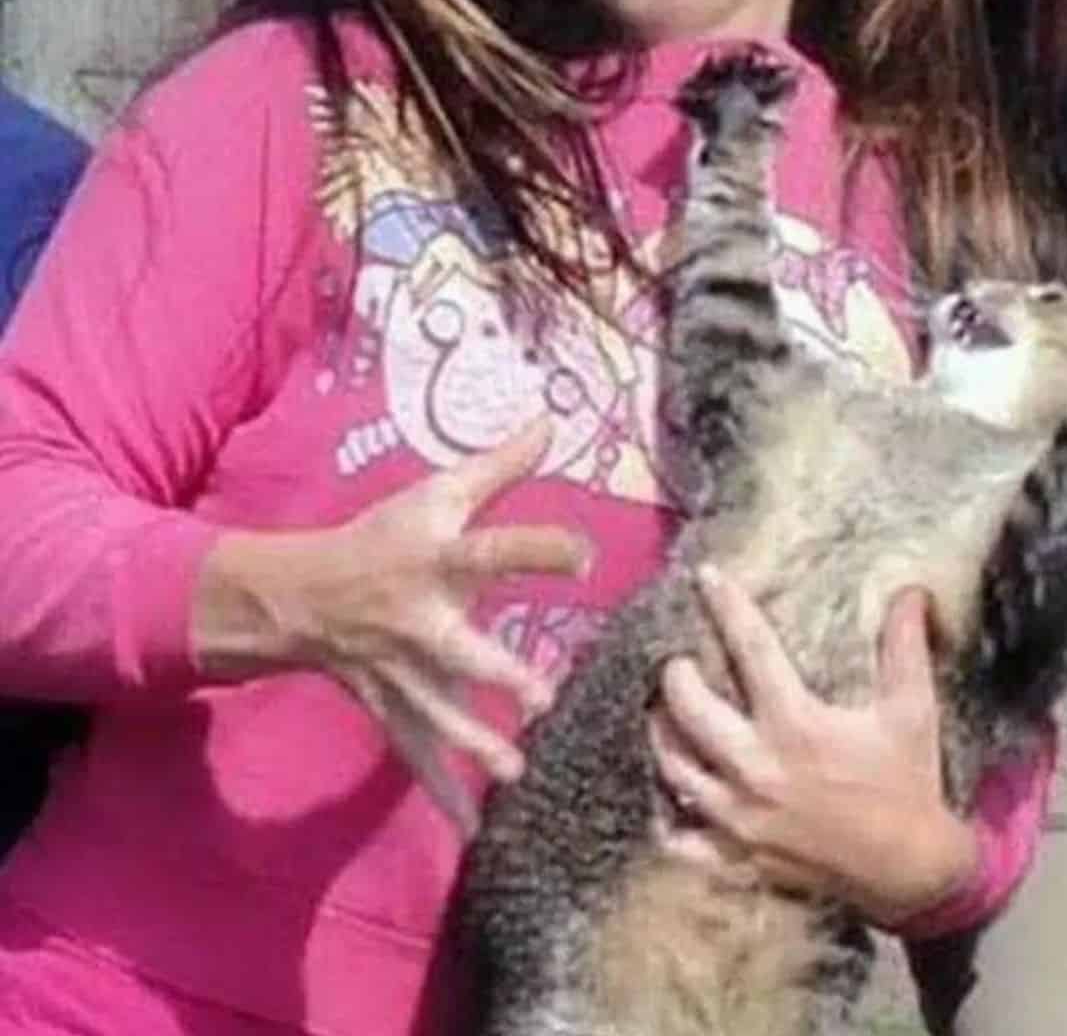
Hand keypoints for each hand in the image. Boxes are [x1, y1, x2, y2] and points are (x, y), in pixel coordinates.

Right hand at [195, 416, 590, 832]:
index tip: (585, 555)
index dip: (536, 551)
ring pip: (436, 712)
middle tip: (540, 696)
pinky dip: (442, 795)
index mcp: (435, 560)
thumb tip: (554, 417)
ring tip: (513, 772)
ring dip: (471, 743)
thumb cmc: (381, 537)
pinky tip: (474, 830)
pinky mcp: (392, 708)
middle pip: (456, 648)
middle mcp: (418, 620)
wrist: (300, 594)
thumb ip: (499, 464)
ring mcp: (401, 672)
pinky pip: (416, 755)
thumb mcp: (434, 493)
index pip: (490, 550)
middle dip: (492, 673)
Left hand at [649, 569, 976, 926]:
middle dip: (674, 676)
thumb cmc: (908, 785)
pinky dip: (667, 815)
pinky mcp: (736, 857)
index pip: (751, 648)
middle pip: (688, 708)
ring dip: (662, 733)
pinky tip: (667, 789)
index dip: (726, 605)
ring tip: (663, 712)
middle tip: (677, 662)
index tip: (705, 576)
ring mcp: (740, 817)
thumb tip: (911, 590)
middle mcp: (758, 768)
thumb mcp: (911, 711)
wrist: (913, 874)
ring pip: (673, 767)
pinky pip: (679, 838)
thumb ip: (903, 647)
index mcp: (797, 725)